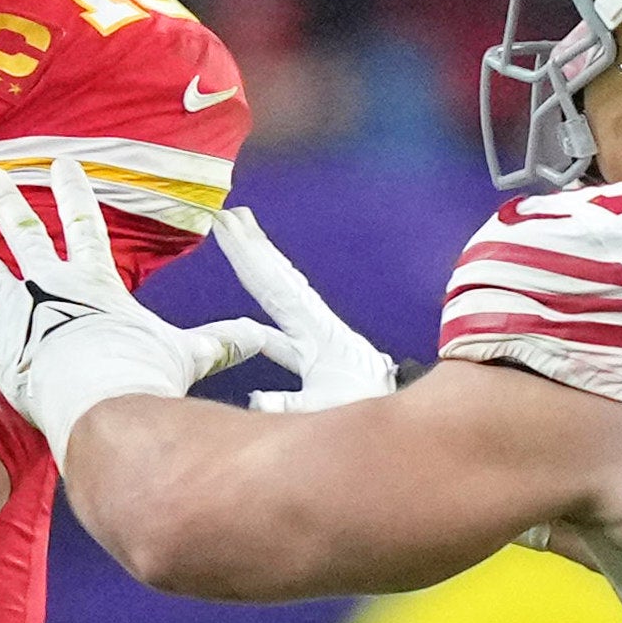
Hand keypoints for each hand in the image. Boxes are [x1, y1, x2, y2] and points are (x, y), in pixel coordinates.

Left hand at [0, 159, 282, 443]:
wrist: (105, 403)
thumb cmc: (143, 378)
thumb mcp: (186, 354)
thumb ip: (219, 342)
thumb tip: (262, 336)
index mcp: (93, 281)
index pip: (84, 226)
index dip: (73, 193)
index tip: (62, 164)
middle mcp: (49, 285)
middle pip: (24, 233)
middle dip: (6, 201)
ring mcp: (16, 311)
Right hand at [204, 206, 393, 409]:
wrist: (393, 406)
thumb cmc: (360, 405)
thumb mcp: (322, 408)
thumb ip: (288, 405)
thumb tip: (255, 398)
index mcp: (312, 329)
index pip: (271, 285)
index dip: (247, 256)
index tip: (228, 226)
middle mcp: (312, 320)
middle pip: (274, 275)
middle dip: (251, 246)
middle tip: (229, 214)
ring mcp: (313, 327)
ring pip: (279, 285)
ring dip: (259, 258)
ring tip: (240, 232)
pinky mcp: (314, 340)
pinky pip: (283, 308)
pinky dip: (268, 290)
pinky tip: (257, 283)